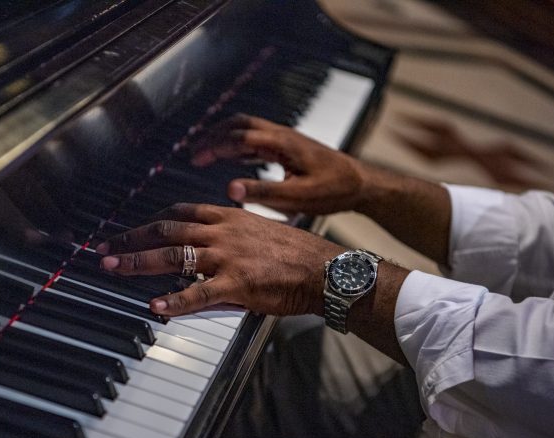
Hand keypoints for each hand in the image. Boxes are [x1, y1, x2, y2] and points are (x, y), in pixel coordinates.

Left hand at [96, 203, 344, 316]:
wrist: (324, 268)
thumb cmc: (296, 252)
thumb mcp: (258, 230)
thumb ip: (229, 233)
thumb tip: (205, 241)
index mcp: (228, 216)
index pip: (178, 212)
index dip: (148, 221)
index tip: (128, 230)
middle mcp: (222, 232)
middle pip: (166, 230)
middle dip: (130, 239)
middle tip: (104, 249)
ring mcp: (227, 257)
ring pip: (173, 255)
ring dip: (139, 262)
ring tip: (113, 269)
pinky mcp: (237, 284)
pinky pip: (198, 293)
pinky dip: (174, 301)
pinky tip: (154, 306)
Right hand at [190, 114, 364, 214]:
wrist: (359, 183)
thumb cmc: (333, 190)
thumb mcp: (296, 197)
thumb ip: (263, 193)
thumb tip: (230, 189)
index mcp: (282, 143)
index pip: (239, 136)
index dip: (215, 145)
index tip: (197, 158)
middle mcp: (281, 135)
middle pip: (238, 124)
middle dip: (213, 136)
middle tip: (194, 152)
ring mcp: (284, 138)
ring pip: (246, 128)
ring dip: (223, 137)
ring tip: (204, 153)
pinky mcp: (287, 146)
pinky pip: (255, 138)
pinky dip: (236, 144)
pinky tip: (228, 157)